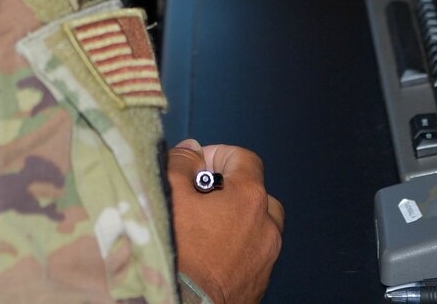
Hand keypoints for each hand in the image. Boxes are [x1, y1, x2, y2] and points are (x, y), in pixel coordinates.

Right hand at [167, 140, 283, 303]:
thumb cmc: (176, 250)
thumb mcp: (169, 192)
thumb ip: (183, 162)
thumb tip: (192, 151)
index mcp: (250, 198)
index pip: (244, 158)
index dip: (217, 155)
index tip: (196, 166)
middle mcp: (266, 227)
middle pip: (255, 193)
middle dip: (230, 190)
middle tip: (199, 200)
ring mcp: (266, 259)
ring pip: (256, 228)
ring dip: (235, 222)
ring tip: (204, 231)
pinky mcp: (258, 285)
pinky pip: (252, 256)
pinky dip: (235, 249)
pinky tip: (208, 256)